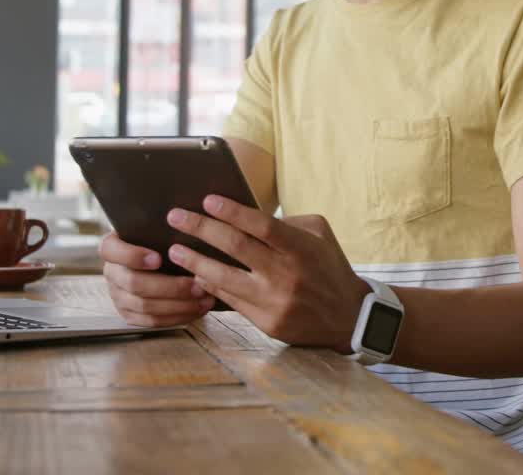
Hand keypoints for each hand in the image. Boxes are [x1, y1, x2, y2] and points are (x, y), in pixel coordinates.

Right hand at [99, 230, 215, 326]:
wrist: (161, 258)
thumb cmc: (162, 238)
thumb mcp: (157, 227)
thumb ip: (163, 226)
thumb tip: (186, 218)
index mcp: (111, 247)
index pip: (111, 250)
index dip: (133, 256)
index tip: (159, 258)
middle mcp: (111, 272)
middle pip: (134, 283)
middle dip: (169, 287)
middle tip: (197, 285)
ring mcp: (118, 295)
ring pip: (144, 306)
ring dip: (178, 305)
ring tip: (204, 298)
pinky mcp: (129, 314)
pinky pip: (151, 322)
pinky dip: (176, 317)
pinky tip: (198, 310)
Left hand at [165, 196, 369, 351]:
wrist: (348, 317)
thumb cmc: (330, 268)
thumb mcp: (320, 236)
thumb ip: (288, 223)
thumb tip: (248, 217)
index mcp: (301, 248)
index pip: (261, 225)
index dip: (232, 211)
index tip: (207, 200)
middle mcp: (286, 274)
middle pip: (235, 246)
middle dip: (200, 228)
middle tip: (175, 217)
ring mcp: (275, 301)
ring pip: (224, 278)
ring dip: (194, 261)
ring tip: (174, 249)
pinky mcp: (267, 323)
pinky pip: (230, 300)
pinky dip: (210, 286)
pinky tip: (196, 276)